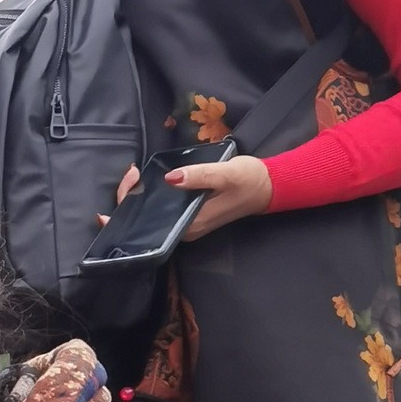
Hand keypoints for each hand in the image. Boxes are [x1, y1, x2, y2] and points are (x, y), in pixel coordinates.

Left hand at [109, 156, 274, 241]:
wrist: (269, 186)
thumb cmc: (249, 180)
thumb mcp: (225, 174)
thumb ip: (199, 176)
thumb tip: (171, 178)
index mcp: (190, 224)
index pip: (149, 221)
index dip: (134, 202)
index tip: (131, 178)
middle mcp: (185, 229)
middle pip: (148, 219)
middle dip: (133, 197)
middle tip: (132, 171)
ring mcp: (188, 223)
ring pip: (155, 214)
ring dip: (142, 196)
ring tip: (135, 175)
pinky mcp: (191, 215)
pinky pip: (165, 209)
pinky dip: (154, 196)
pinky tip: (148, 181)